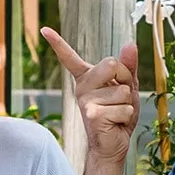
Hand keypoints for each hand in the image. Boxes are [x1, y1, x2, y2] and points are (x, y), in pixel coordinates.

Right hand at [39, 27, 140, 163]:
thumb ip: (128, 66)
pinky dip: (126, 116)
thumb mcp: (127, 87)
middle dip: (126, 79)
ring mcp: (85, 101)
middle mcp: (82, 88)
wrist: (112, 145)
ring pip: (123, 90)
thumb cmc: (118, 115)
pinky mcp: (92, 114)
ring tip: (116, 113)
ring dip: (127, 103)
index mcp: (87, 78)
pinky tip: (115, 123)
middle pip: (112, 63)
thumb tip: (130, 44)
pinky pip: (123, 107)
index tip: (44, 29)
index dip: (57, 43)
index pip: (70, 58)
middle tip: (120, 96)